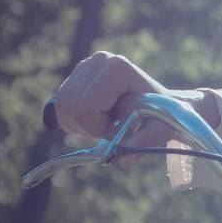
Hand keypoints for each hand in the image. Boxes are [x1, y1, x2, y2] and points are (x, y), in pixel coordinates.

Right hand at [50, 50, 219, 164]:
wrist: (160, 105)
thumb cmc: (161, 117)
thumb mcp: (159, 130)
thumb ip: (143, 142)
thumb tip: (123, 161)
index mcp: (117, 67)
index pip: (87, 107)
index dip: (99, 126)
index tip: (119, 128)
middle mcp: (98, 61)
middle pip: (73, 107)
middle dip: (91, 127)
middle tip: (112, 127)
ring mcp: (84, 66)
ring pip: (64, 108)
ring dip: (82, 125)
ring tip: (106, 122)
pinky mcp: (75, 76)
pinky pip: (59, 107)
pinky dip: (74, 121)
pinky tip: (95, 119)